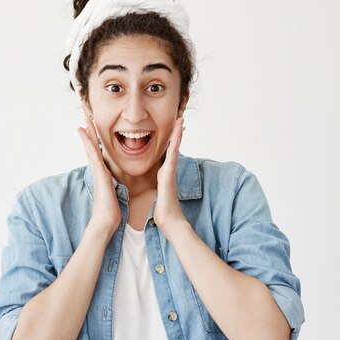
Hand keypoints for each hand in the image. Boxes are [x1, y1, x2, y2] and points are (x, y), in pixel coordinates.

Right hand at [77, 117, 121, 237]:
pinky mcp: (99, 174)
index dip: (96, 142)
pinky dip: (89, 143)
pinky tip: (85, 134)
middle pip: (93, 148)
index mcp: (104, 175)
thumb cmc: (110, 212)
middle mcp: (99, 171)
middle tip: (86, 119)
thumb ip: (114, 188)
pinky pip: (94, 155)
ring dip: (87, 134)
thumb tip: (115, 187)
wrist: (105, 222)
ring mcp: (97, 172)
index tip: (94, 130)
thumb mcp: (115, 196)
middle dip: (89, 133)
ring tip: (84, 121)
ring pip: (91, 149)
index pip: (99, 154)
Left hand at [153, 117, 188, 234]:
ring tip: (181, 119)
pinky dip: (175, 143)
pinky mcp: (169, 174)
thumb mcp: (158, 195)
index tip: (173, 129)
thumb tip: (158, 186)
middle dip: (177, 133)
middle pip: (173, 147)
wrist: (170, 221)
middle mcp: (168, 170)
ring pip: (174, 148)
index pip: (167, 153)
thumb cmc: (164, 211)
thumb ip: (159, 187)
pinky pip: (172, 154)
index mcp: (164, 174)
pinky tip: (177, 133)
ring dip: (178, 133)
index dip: (170, 141)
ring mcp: (170, 171)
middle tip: (180, 118)